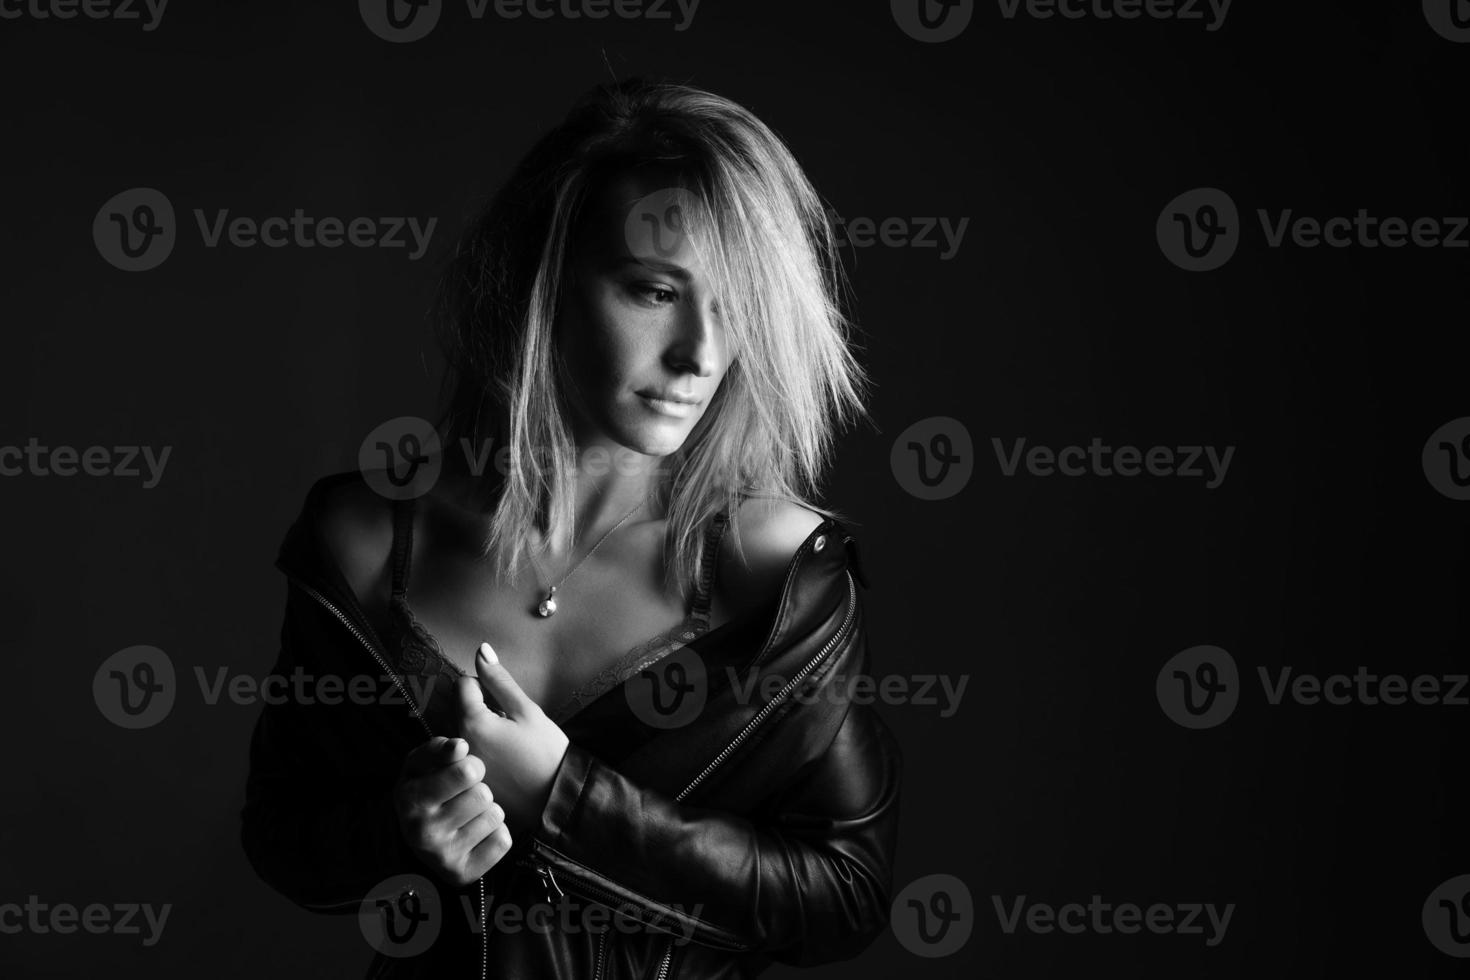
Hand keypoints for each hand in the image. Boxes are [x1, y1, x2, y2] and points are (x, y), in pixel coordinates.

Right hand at [392, 735, 512, 886]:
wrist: (422, 836)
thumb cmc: (427, 789)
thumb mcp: (422, 764)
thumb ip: (439, 747)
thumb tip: (460, 747)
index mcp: (409, 799)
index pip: (467, 772)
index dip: (472, 766)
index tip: (463, 773)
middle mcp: (421, 831)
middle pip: (483, 795)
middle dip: (479, 790)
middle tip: (464, 797)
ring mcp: (441, 856)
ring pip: (494, 816)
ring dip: (488, 811)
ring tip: (469, 815)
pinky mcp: (463, 874)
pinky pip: (502, 841)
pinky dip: (496, 834)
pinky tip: (477, 835)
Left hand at [455, 642, 570, 836]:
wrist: (556, 800)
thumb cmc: (546, 753)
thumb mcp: (527, 710)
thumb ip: (499, 680)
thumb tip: (481, 650)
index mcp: (472, 723)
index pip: (463, 684)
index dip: (485, 685)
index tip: (505, 702)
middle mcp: (458, 745)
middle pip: (459, 708)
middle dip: (480, 707)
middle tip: (508, 722)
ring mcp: (461, 766)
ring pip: (462, 730)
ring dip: (480, 728)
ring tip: (507, 743)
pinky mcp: (467, 781)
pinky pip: (465, 754)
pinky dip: (480, 750)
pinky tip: (503, 761)